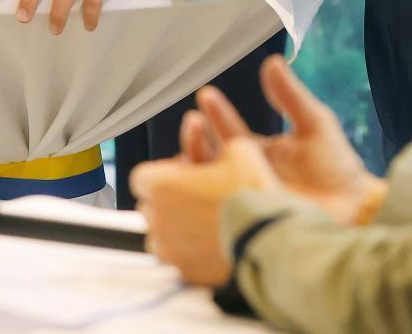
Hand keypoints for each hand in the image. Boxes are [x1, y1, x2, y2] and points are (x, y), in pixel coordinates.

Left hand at [131, 137, 279, 286]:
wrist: (270, 237)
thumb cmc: (252, 191)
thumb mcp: (238, 150)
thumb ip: (214, 144)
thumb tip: (210, 138)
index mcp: (161, 185)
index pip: (141, 177)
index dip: (162, 174)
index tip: (182, 175)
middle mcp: (157, 219)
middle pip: (149, 206)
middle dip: (167, 200)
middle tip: (197, 197)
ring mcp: (169, 249)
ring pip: (160, 235)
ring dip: (174, 227)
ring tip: (203, 222)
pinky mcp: (183, 272)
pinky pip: (176, 259)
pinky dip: (187, 251)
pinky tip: (211, 242)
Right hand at [180, 56, 384, 225]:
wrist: (356, 211)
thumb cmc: (337, 168)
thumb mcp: (315, 124)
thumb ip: (291, 97)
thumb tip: (272, 62)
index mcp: (257, 151)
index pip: (227, 130)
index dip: (216, 112)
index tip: (207, 95)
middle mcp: (245, 175)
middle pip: (208, 158)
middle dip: (195, 139)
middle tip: (193, 123)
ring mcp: (244, 200)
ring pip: (206, 185)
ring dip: (195, 167)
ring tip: (187, 155)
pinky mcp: (247, 223)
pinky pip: (217, 215)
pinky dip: (201, 204)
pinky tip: (196, 194)